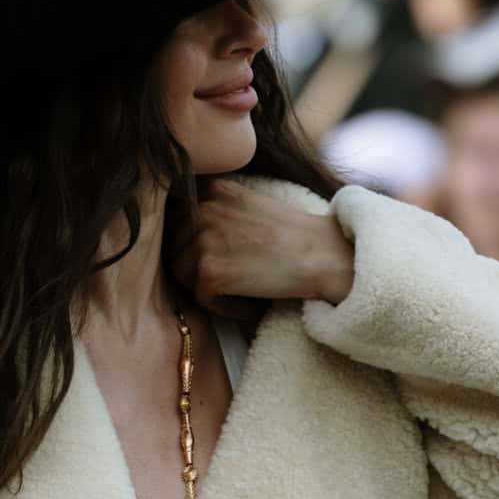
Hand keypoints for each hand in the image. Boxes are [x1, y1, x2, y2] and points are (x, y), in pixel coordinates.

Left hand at [170, 179, 352, 317]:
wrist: (322, 254)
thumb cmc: (294, 236)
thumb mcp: (251, 205)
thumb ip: (219, 211)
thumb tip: (185, 238)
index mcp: (214, 191)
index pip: (180, 221)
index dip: (195, 244)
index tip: (222, 259)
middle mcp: (203, 210)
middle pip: (176, 248)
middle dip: (197, 268)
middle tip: (228, 281)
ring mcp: (203, 240)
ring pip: (181, 273)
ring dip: (206, 288)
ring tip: (236, 293)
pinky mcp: (208, 271)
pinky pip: (199, 298)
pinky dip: (221, 307)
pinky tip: (245, 305)